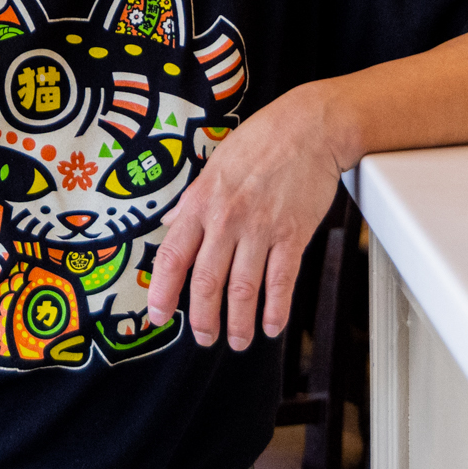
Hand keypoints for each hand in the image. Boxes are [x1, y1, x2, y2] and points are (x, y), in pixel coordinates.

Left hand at [141, 85, 348, 349]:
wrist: (309, 127)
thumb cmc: (261, 142)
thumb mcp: (215, 165)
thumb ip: (191, 200)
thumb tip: (169, 222)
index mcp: (200, 202)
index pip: (172, 256)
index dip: (161, 291)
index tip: (157, 315)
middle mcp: (226, 219)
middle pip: (206, 281)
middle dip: (202, 318)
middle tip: (205, 337)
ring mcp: (260, 228)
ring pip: (243, 288)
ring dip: (239, 322)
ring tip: (238, 341)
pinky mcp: (292, 234)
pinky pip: (281, 281)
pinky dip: (275, 310)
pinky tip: (271, 326)